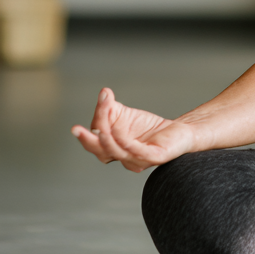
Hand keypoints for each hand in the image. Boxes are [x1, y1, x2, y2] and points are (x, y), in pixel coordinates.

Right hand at [71, 87, 195, 171]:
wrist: (179, 132)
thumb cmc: (150, 128)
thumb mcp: (125, 116)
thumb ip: (110, 109)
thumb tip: (104, 93)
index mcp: (114, 150)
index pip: (97, 140)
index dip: (89, 128)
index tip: (87, 111)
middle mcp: (123, 158)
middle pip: (101, 151)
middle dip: (88, 140)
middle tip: (75, 129)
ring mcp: (137, 160)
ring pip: (116, 152)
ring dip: (106, 139)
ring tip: (99, 127)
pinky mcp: (153, 158)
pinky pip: (136, 151)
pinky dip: (125, 142)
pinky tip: (119, 132)